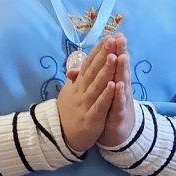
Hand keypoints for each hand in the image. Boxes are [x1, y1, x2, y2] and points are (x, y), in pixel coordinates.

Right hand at [56, 37, 118, 156]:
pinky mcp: (91, 118)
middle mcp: (80, 91)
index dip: (98, 51)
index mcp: (78, 85)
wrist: (59, 137)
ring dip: (105, 70)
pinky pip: (100, 105)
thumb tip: (76, 65)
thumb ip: (75, 79)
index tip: (108, 37)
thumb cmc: (68, 113)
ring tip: (114, 56)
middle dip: (103, 55)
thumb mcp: (69, 93)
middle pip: (93, 70)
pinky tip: (115, 85)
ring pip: (97, 85)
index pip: (88, 64)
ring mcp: (85, 104)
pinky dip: (107, 95)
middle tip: (112, 40)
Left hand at [98, 36, 136, 149]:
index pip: (111, 63)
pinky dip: (118, 95)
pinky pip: (119, 104)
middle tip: (121, 38)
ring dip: (121, 70)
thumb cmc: (106, 108)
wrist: (116, 132)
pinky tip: (118, 86)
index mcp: (112, 81)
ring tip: (122, 56)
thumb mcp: (97, 93)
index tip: (112, 33)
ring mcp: (121, 100)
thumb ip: (88, 80)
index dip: (111, 49)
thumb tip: (73, 70)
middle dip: (120, 53)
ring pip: (122, 83)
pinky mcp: (121, 114)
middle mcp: (119, 88)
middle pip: (119, 68)